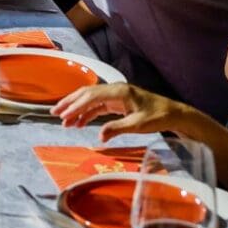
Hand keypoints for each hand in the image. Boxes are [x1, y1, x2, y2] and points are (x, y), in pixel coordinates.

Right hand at [50, 83, 189, 141]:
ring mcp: (116, 96)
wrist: (173, 113)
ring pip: (90, 100)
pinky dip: (87, 114)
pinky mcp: (118, 102)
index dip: (76, 106)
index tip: (64, 116)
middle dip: (70, 103)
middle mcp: (115, 90)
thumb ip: (117, 129)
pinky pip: (98, 106)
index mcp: (119, 92)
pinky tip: (79, 123)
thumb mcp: (138, 125)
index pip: (91, 97)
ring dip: (76, 109)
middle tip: (54, 113)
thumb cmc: (158, 117)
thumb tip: (100, 136)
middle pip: (87, 94)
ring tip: (63, 120)